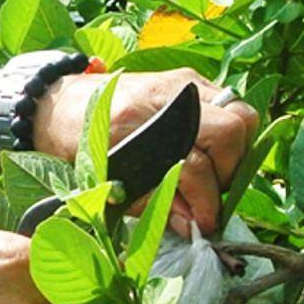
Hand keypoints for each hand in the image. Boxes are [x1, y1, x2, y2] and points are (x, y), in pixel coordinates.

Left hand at [35, 69, 258, 238]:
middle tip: (211, 195)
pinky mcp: (191, 79)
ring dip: (235, 151)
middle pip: (232, 130)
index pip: (192, 164)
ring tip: (212, 176)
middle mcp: (166, 93)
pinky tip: (206, 155)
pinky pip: (231, 105)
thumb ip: (150, 204)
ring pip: (240, 113)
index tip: (205, 224)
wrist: (62, 103)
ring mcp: (183, 81)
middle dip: (229, 170)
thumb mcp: (106, 182)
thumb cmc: (76, 144)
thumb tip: (192, 225)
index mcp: (134, 122)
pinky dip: (227, 134)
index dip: (204, 201)